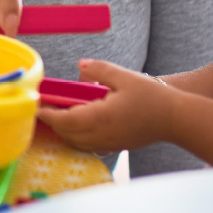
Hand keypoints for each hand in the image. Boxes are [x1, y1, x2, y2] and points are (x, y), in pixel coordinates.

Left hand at [37, 59, 174, 152]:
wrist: (176, 119)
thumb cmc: (152, 97)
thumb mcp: (124, 77)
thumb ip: (99, 70)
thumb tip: (80, 66)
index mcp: (99, 117)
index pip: (64, 119)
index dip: (47, 114)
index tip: (36, 106)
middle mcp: (100, 135)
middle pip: (66, 133)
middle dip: (52, 122)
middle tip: (42, 108)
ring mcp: (108, 144)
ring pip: (76, 142)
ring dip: (63, 131)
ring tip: (57, 116)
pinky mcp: (115, 147)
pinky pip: (88, 146)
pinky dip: (76, 137)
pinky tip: (78, 126)